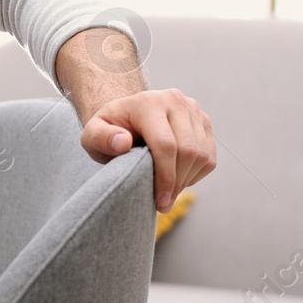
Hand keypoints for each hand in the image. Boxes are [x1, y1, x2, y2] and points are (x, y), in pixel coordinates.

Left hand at [79, 89, 216, 212]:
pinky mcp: (203, 121)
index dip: (166, 176)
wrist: (125, 116)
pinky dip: (195, 173)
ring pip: (202, 156)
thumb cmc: (108, 130)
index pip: (165, 144)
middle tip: (163, 202)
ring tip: (167, 189)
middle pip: (188, 151)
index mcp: (146, 102)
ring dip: (186, 179)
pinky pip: (209, 157)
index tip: (160, 201)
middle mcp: (173, 100)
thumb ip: (101, 138)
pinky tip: (177, 176)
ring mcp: (192, 109)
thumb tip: (122, 143)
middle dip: (177, 182)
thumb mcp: (92, 134)